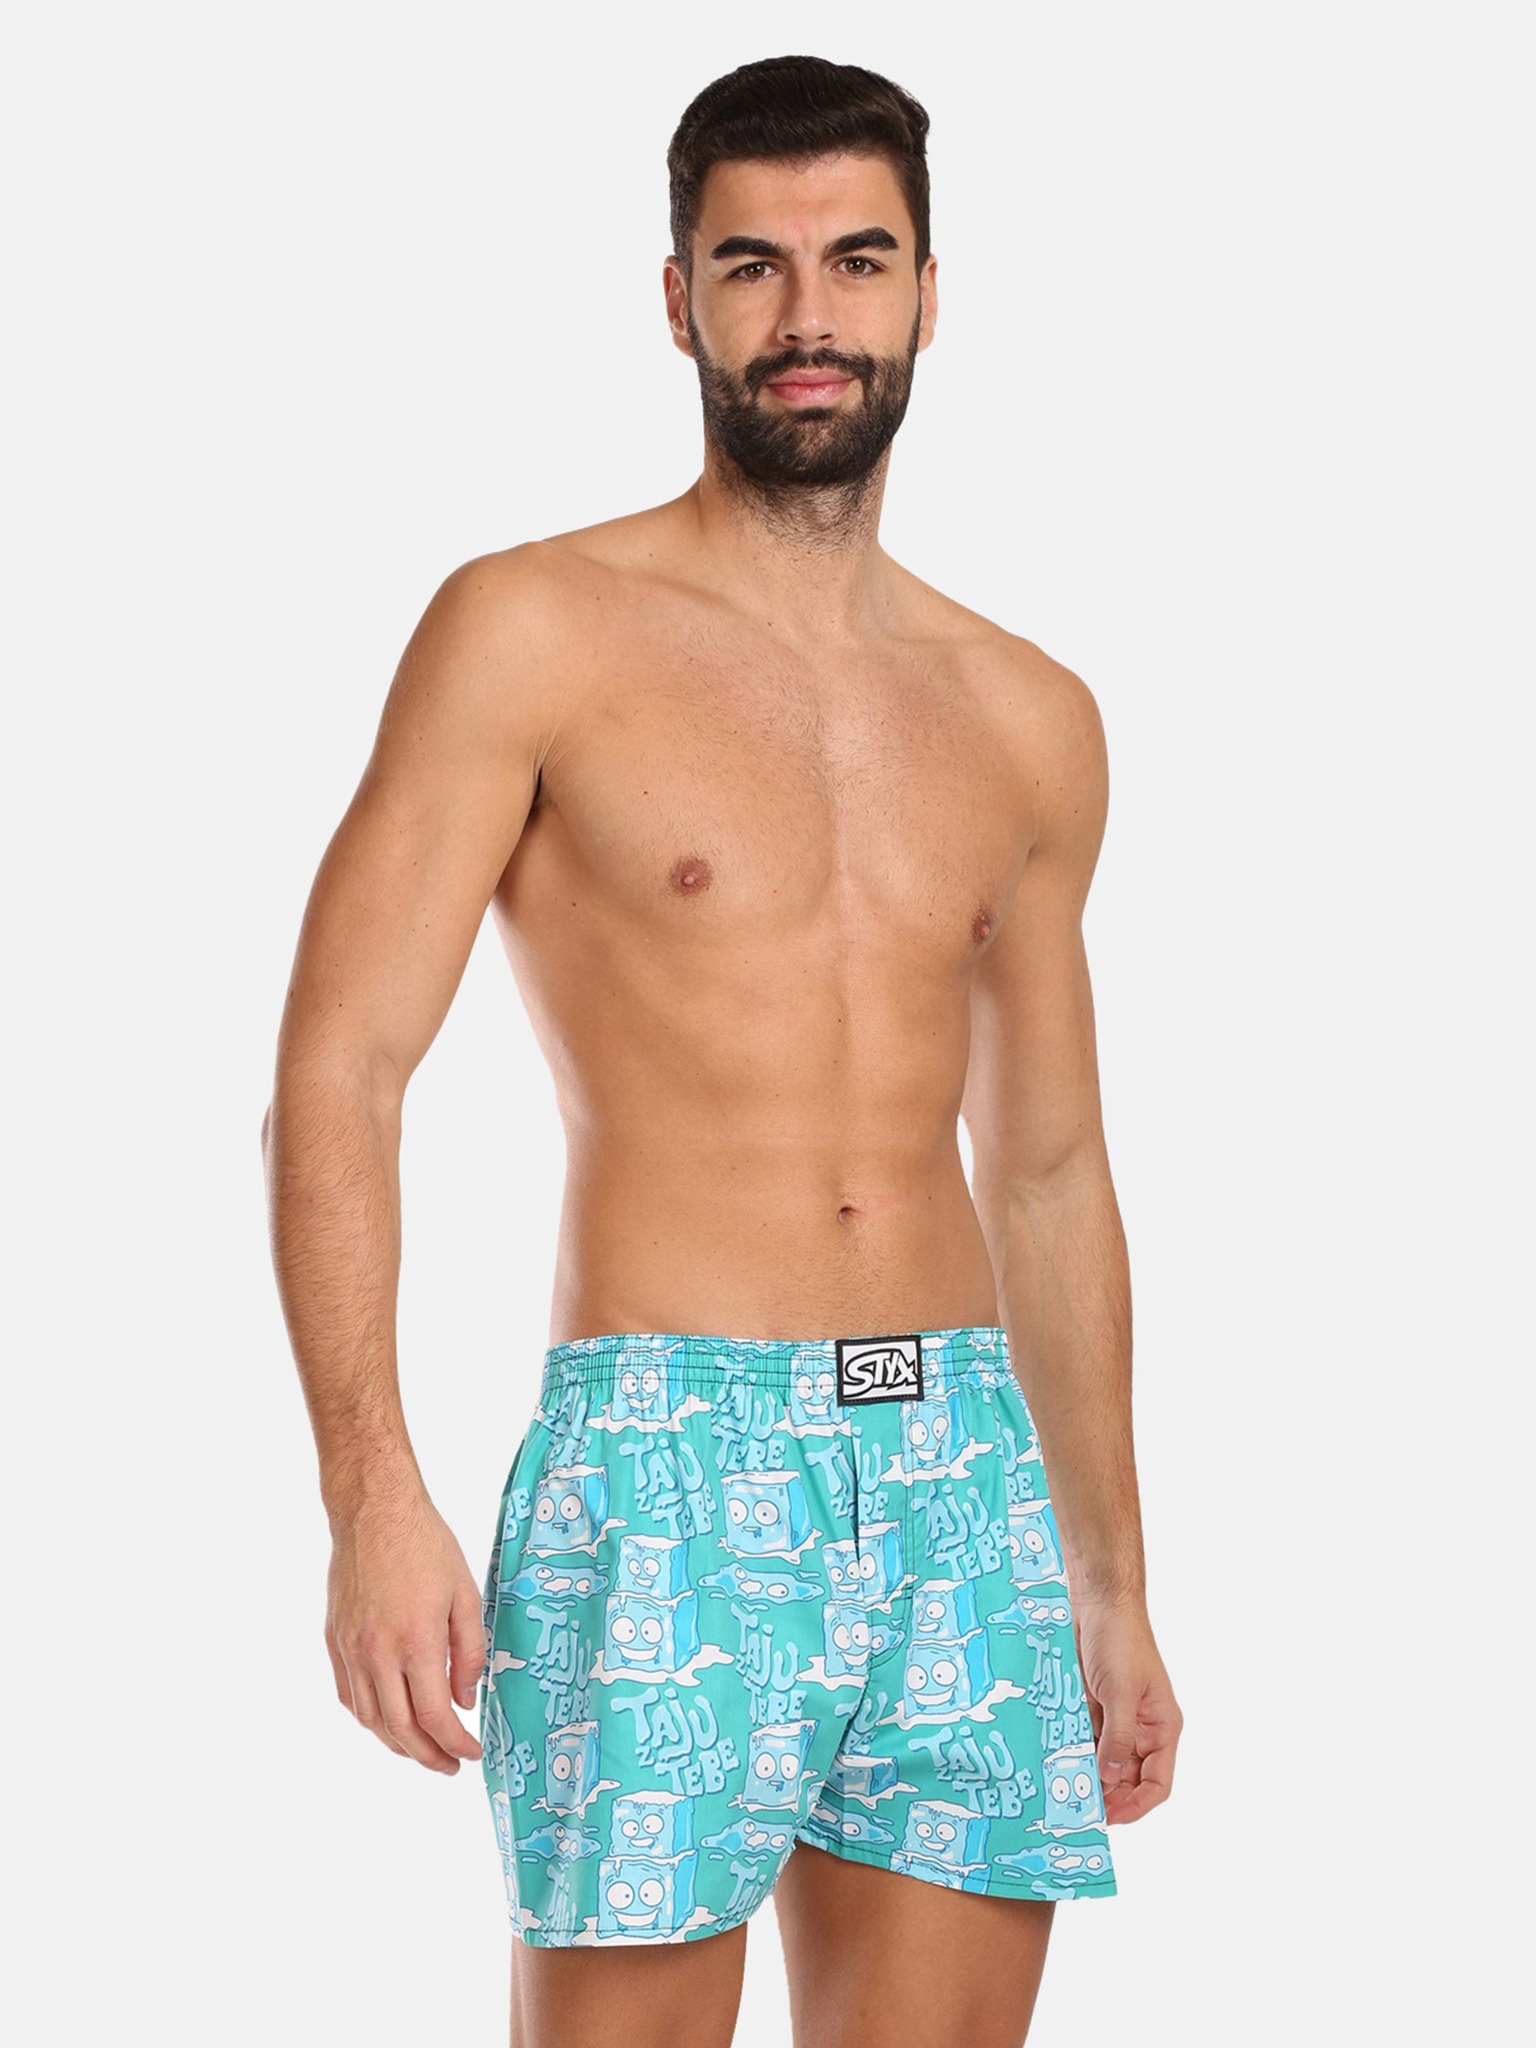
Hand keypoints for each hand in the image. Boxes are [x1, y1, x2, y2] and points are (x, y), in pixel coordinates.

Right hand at [325, 1489, 485, 1773]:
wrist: (374, 1511)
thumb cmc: (425, 1545)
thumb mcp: (465, 1594)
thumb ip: (469, 1652)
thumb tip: (465, 1699)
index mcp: (416, 1641)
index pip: (434, 1716)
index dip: (455, 1744)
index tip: (471, 1753)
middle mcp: (378, 1652)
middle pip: (399, 1730)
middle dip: (427, 1757)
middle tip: (448, 1766)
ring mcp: (351, 1649)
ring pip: (369, 1719)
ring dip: (396, 1744)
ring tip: (421, 1750)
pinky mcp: (334, 1640)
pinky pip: (349, 1696)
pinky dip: (369, 1718)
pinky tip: (388, 1720)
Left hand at [1073, 1593, 1181, 1822]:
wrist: (1096, 1600)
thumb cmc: (1120, 1639)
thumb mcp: (1121, 1691)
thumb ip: (1117, 1737)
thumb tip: (1109, 1778)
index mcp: (1162, 1727)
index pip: (1157, 1783)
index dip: (1135, 1805)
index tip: (1108, 1818)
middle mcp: (1141, 1728)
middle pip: (1127, 1778)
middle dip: (1106, 1796)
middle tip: (1076, 1810)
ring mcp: (1115, 1718)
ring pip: (1102, 1762)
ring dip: (1085, 1775)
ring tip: (1061, 1792)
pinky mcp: (1091, 1706)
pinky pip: (1083, 1740)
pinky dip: (1071, 1752)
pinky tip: (1053, 1763)